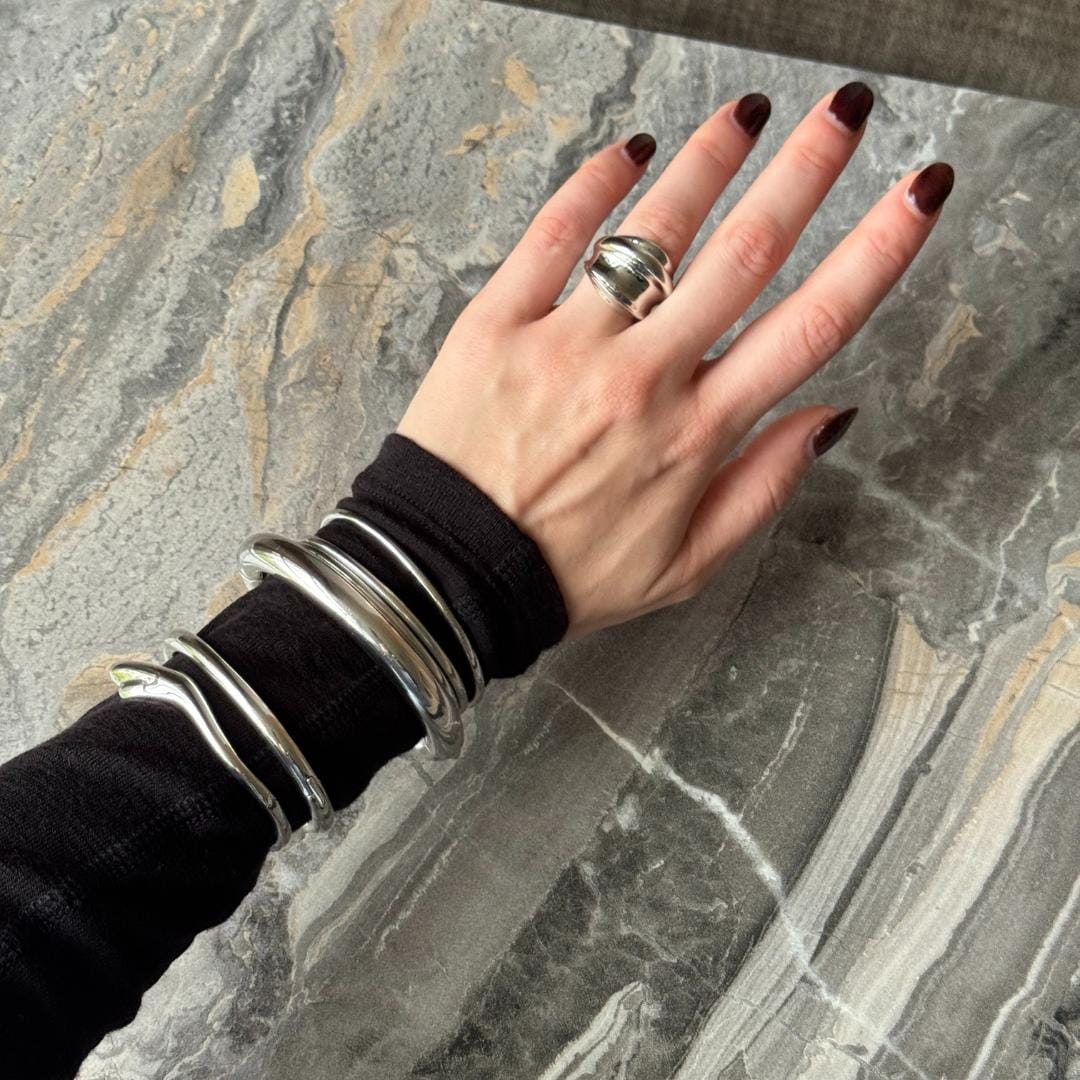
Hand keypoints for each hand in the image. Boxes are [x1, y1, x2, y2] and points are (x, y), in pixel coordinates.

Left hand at [397, 83, 953, 640]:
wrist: (448, 579)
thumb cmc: (566, 575)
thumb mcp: (685, 566)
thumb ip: (762, 489)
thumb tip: (829, 415)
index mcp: (697, 435)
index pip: (811, 326)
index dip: (876, 252)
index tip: (915, 195)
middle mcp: (643, 378)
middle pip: (746, 253)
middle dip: (807, 171)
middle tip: (844, 114)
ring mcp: (568, 345)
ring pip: (654, 230)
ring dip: (710, 162)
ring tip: (745, 116)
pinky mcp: (497, 325)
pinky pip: (554, 236)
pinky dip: (594, 184)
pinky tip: (629, 153)